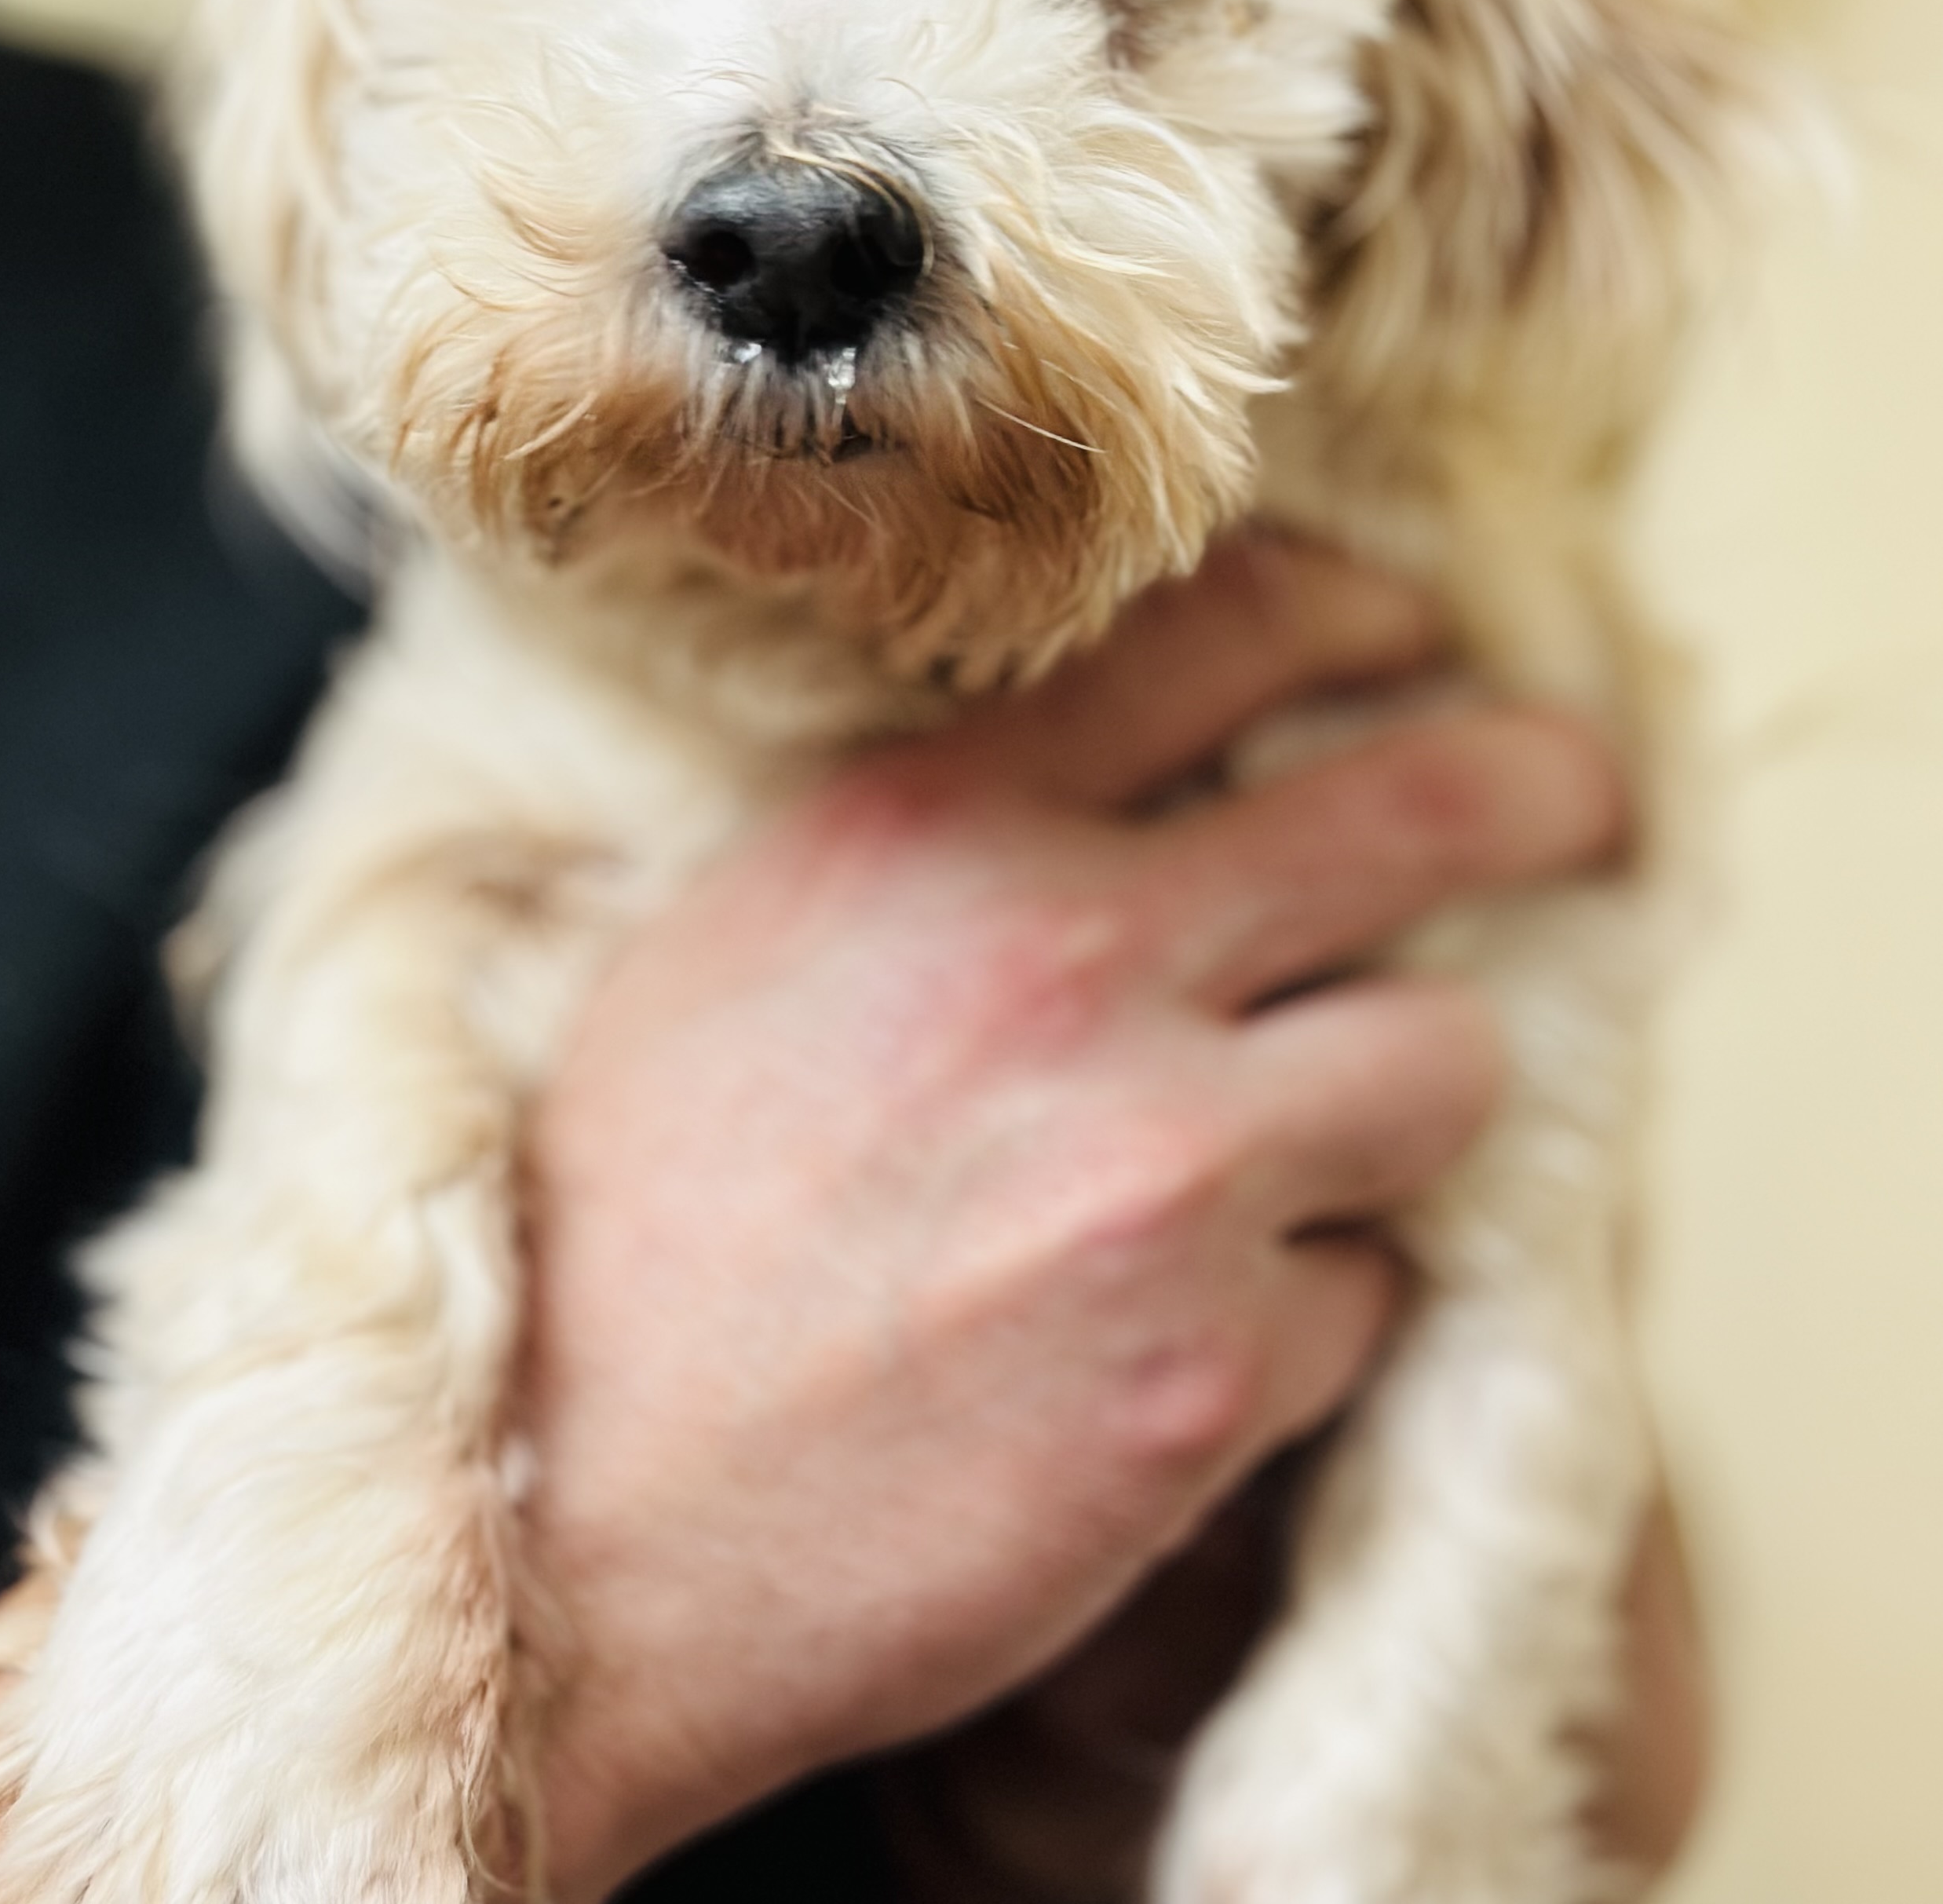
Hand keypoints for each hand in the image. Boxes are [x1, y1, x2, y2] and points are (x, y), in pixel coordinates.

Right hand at [518, 537, 1625, 1897]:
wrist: (561, 1526)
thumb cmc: (625, 1229)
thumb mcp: (748, 941)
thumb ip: (949, 844)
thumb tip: (1148, 798)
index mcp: (931, 828)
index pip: (1221, 631)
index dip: (1356, 612)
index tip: (1412, 634)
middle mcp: (1065, 958)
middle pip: (1424, 808)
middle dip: (1537, 790)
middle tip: (1577, 801)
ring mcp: (1159, 1168)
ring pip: (1451, 1060)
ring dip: (1404, 1100)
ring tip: (1320, 1150)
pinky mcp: (1213, 1375)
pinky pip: (1369, 1295)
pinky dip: (1308, 1314)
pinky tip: (1177, 1348)